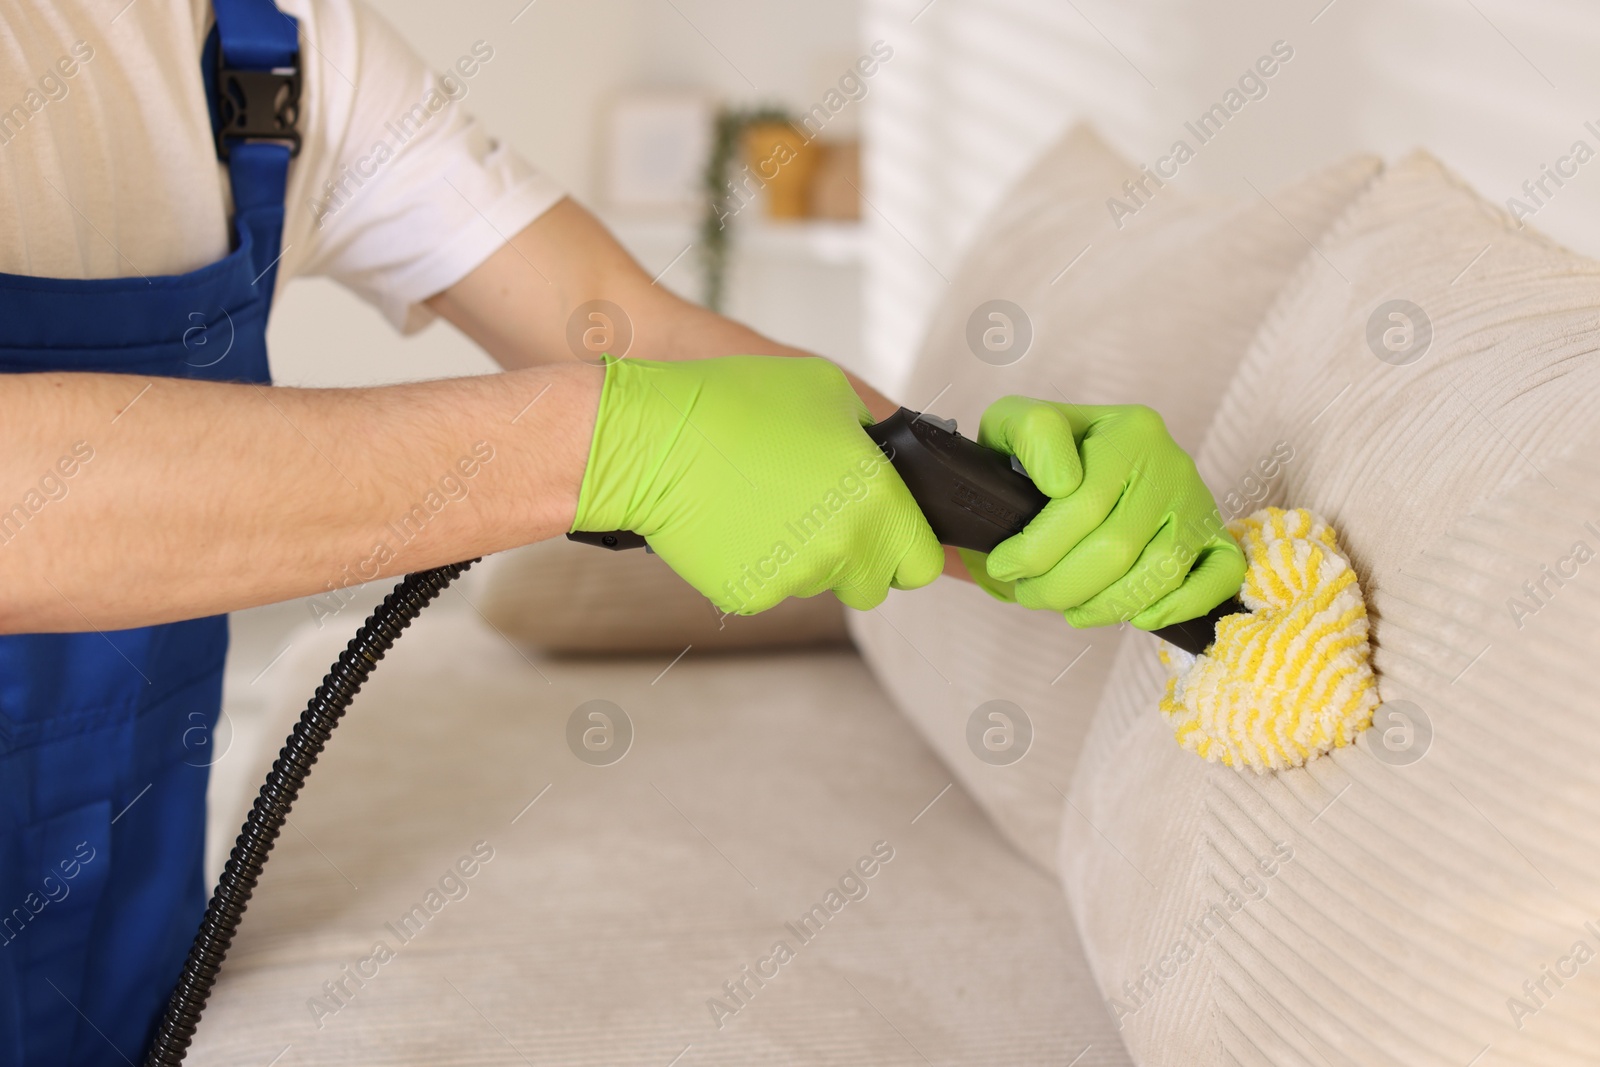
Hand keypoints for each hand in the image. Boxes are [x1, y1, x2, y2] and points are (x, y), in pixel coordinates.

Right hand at [572, 356, 943, 613]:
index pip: (923, 562)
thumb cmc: (735, 405)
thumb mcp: (827, 390)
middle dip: (856, 558)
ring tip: (764, 503)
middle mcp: (844, 547)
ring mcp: (795, 577)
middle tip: (820, 516)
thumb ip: (870, 435)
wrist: (653, 438)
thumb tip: (880, 459)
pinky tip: (734, 521)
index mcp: (877, 500)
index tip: (889, 535)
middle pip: (872, 584)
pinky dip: (756, 564)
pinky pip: (768, 588)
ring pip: (816, 583)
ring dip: (803, 556)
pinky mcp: (749, 595)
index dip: (908, 547)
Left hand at [970, 397, 1245, 628]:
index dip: (1035, 548)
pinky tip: (1134, 615)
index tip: (1003, 564)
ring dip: (1105, 606)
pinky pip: (1218, 580)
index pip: (1082, 503)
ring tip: (1066, 606)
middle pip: (1117, 547)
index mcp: (1129, 430)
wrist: (1080, 460)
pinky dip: (1176, 607)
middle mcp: (1172, 463)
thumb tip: (1062, 484)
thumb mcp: (1017, 421)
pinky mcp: (1215, 537)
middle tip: (1028, 593)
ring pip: (1161, 572)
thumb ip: (1030, 432)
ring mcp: (1198, 503)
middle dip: (1061, 585)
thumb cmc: (1045, 453)